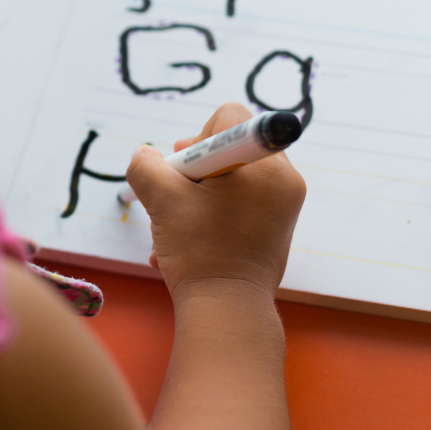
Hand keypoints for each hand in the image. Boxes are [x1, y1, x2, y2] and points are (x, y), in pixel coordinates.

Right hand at [125, 103, 305, 300]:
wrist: (227, 312)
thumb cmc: (199, 253)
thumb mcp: (162, 200)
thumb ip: (146, 165)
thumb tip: (146, 155)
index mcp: (265, 165)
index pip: (229, 117)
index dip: (197, 138)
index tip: (184, 170)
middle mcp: (284, 180)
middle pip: (230, 145)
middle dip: (196, 169)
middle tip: (179, 196)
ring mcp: (284, 205)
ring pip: (231, 175)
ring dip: (199, 194)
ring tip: (181, 223)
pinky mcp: (277, 226)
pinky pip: (241, 200)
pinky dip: (213, 211)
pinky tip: (190, 239)